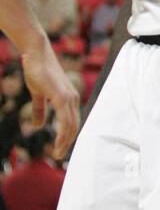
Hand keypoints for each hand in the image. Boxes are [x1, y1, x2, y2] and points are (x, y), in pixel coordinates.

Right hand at [20, 40, 79, 158]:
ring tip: (58, 153)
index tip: (61, 148)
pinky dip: (63, 132)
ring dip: (65, 141)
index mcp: (69, 98)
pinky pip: (64, 119)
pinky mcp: (60, 96)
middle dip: (67, 142)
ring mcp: (68, 97)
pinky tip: (59, 141)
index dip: (68, 136)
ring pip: (71, 125)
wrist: (36, 53)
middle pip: (74, 126)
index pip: (73, 122)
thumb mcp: (38, 93)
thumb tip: (40, 126)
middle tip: (59, 156)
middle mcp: (72, 98)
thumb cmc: (37, 71)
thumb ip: (40, 109)